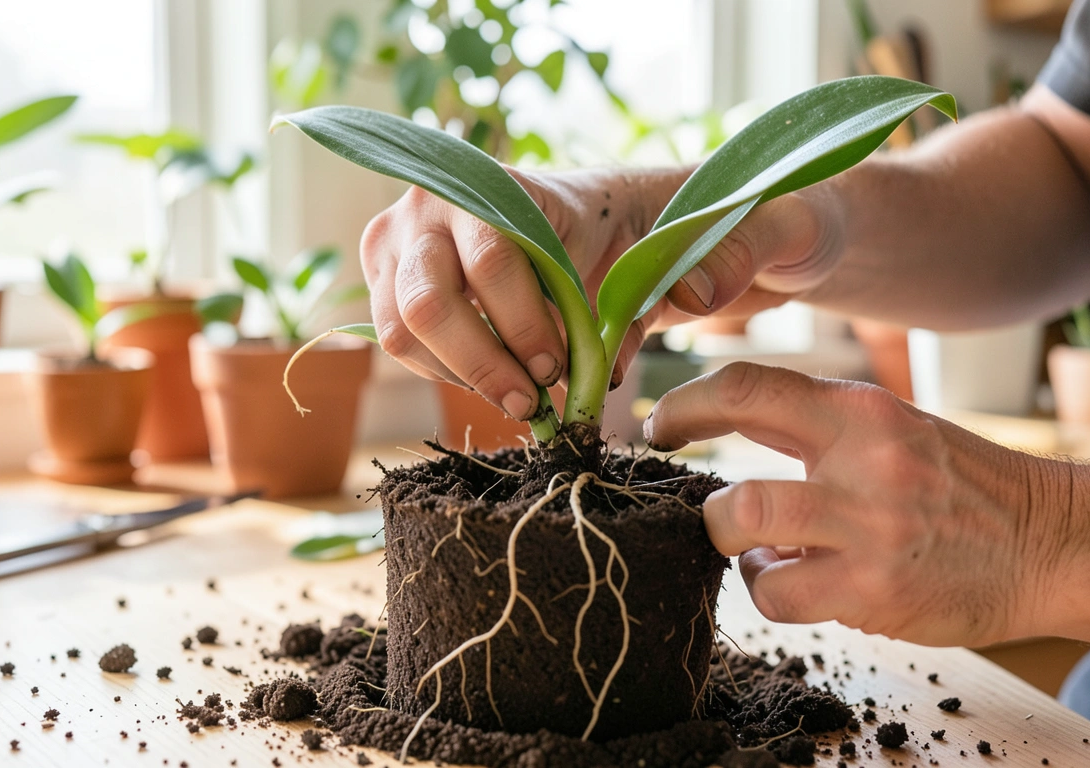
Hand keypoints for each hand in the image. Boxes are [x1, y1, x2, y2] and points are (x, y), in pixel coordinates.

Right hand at [360, 168, 842, 419]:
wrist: (605, 220)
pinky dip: (448, 373)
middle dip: (486, 363)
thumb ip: (701, 258)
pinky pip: (400, 343)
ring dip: (464, 375)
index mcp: (500, 183)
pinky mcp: (388, 282)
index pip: (492, 263)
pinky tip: (500, 381)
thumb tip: (699, 296)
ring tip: (523, 399)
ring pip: (404, 330)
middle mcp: (432, 204)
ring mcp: (400, 242)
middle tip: (536, 400)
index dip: (526, 327)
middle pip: (429, 302)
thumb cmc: (633, 226)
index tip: (564, 368)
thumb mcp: (677, 235)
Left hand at [643, 362, 1069, 647]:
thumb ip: (820, 428)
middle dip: (705, 508)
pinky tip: (797, 580)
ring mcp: (871, 533)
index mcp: (864, 411)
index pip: (749, 389)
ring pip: (748, 538)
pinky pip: (780, 596)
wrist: (1053, 541)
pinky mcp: (877, 593)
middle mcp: (865, 466)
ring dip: (737, 549)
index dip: (688, 406)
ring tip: (761, 551)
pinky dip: (772, 590)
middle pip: (734, 489)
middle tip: (709, 514)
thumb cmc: (965, 485)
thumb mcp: (897, 428)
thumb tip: (732, 428)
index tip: (661, 426)